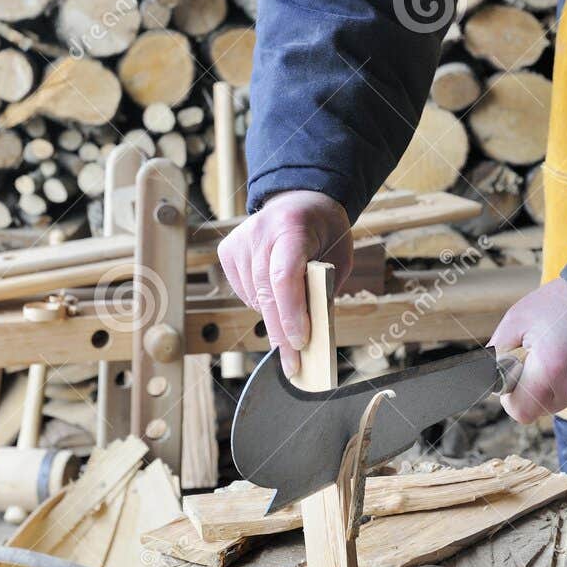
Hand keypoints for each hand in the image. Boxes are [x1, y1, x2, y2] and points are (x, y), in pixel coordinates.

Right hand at [217, 191, 352, 376]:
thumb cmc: (325, 232)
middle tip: (293, 366)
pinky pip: (244, 292)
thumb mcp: (339, 256)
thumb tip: (312, 333)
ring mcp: (240, 242)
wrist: (299, 200)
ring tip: (292, 325)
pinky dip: (261, 304)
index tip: (300, 343)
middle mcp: (260, 232)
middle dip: (281, 333)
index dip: (292, 313)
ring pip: (254, 297)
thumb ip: (325, 289)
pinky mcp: (228, 251)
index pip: (285, 276)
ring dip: (274, 319)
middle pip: (266, 293)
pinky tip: (275, 297)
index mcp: (293, 226)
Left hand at [489, 277, 566, 424]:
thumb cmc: (561, 302)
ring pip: (564, 401)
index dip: (513, 396)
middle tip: (543, 355)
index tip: (517, 374)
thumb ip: (497, 352)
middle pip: (542, 408)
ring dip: (559, 384)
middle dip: (535, 388)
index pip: (520, 411)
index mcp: (551, 370)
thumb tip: (483, 376)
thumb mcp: (518, 319)